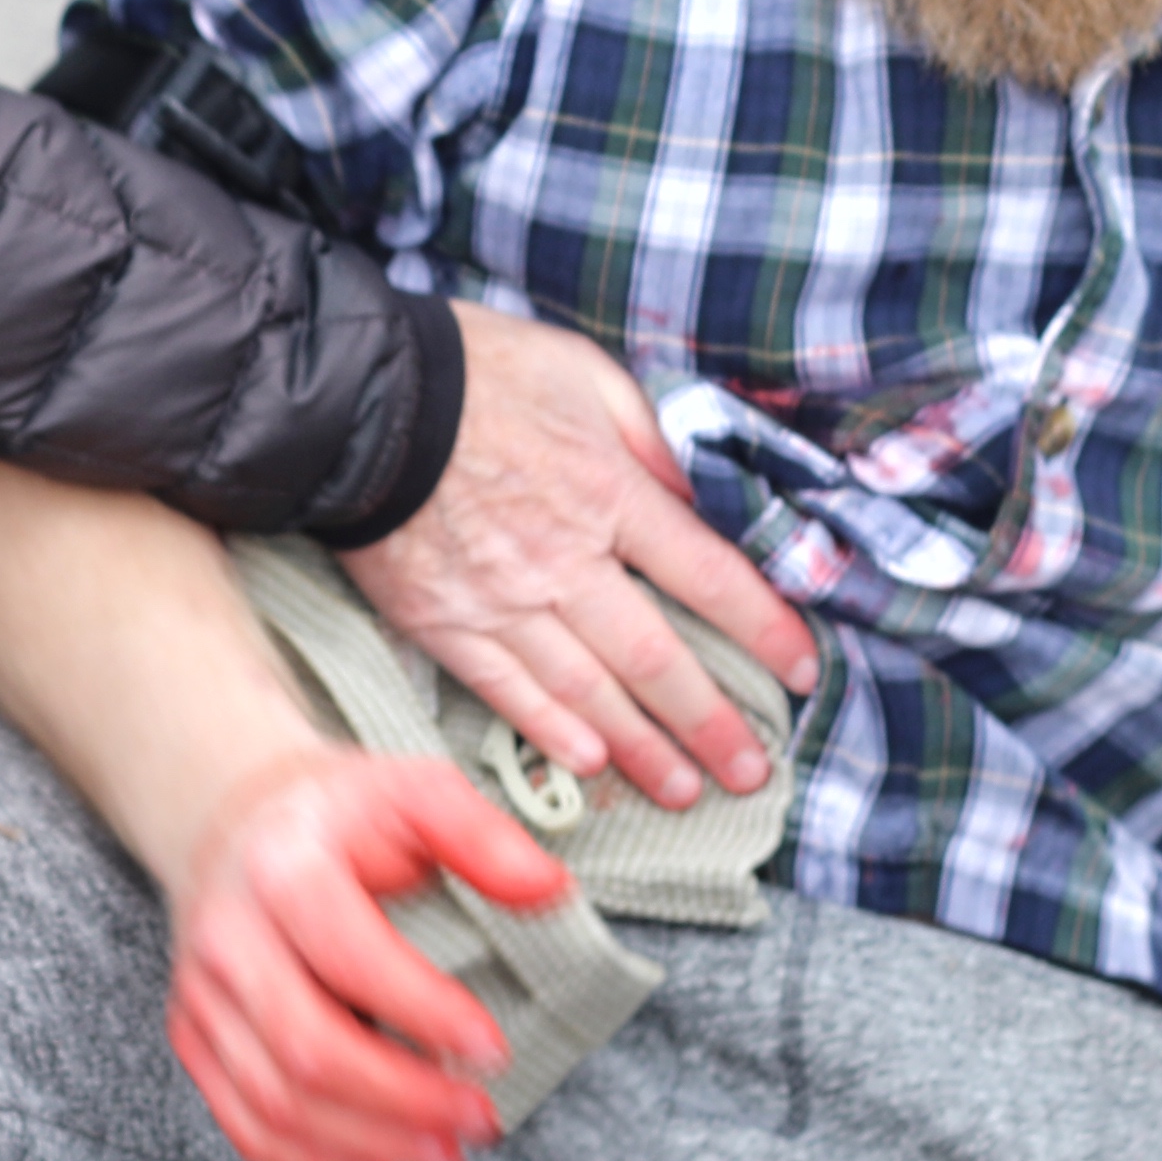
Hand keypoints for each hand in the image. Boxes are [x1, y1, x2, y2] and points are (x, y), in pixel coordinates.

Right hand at [157, 747, 569, 1160]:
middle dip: (404, 1102)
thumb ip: (482, 836)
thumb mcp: (414, 791)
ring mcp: (202, 997)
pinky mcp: (195, 1041)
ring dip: (368, 1147)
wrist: (235, 822)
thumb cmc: (340, 816)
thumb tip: (551, 889)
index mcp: (284, 869)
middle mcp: (228, 938)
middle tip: (482, 1121)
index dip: (426, 1013)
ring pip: (274, 1104)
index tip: (495, 1050)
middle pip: (308, 1049)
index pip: (351, 958)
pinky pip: (245, 1127)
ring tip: (447, 1159)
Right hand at [342, 303, 822, 811]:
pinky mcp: (446, 625)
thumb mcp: (582, 371)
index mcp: (610, 492)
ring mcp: (503, 601)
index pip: (707, 576)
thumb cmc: (477, 372)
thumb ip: (647, 434)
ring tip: (685, 789)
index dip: (763, 629)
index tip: (802, 671)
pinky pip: (508, 692)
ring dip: (642, 747)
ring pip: (588, 691)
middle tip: (751, 770)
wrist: (358, 397)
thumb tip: (695, 493)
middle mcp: (565, 560)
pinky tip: (592, 765)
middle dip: (710, 721)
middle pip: (655, 657)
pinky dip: (552, 734)